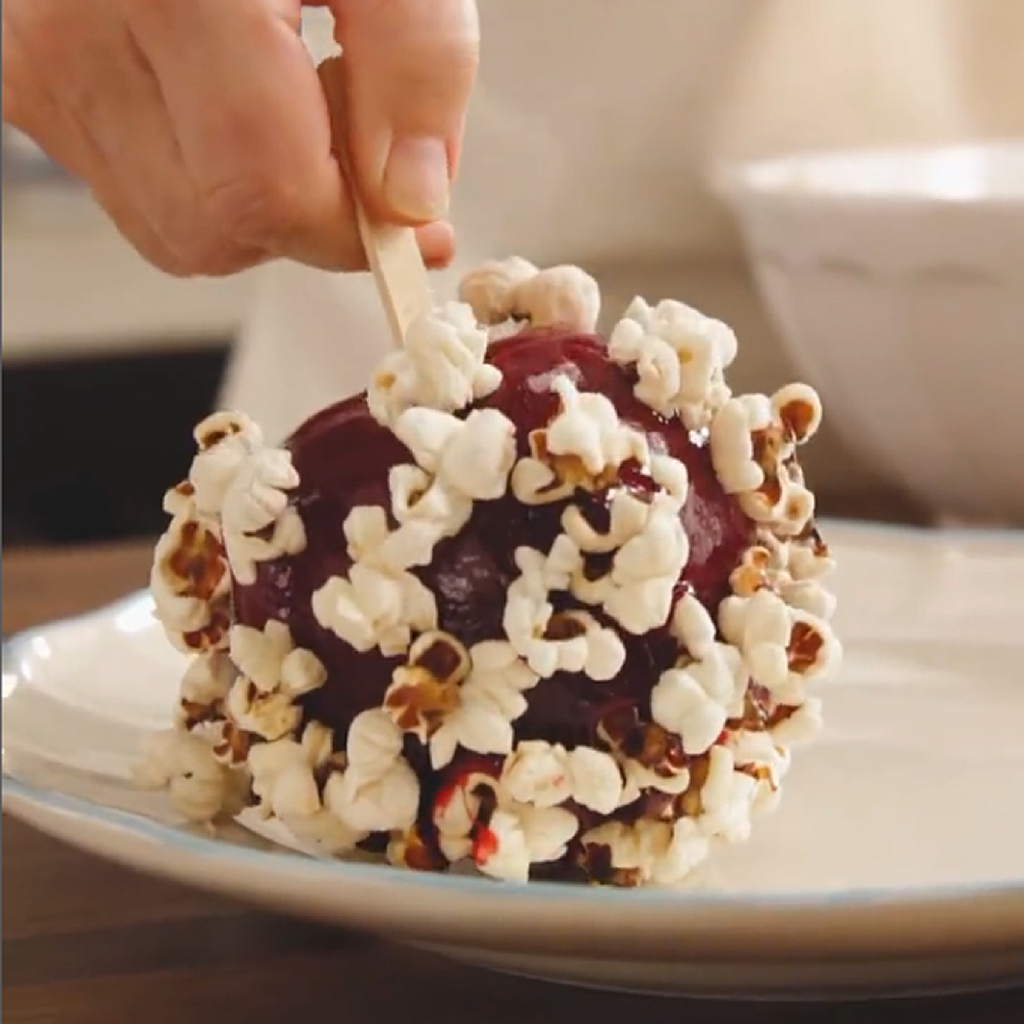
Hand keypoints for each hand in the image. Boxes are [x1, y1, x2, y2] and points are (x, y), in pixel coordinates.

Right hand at [1, 0, 478, 275]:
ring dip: (259, 201)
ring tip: (280, 96)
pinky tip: (225, 102)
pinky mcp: (30, 89)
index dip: (352, 227)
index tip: (414, 223)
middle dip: (309, 211)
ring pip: (181, 230)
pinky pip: (144, 200)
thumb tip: (409, 202)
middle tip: (339, 120)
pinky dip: (208, 181)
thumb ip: (417, 62)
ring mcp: (40, 69)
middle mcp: (77, 35)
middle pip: (221, 228)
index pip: (267, 191)